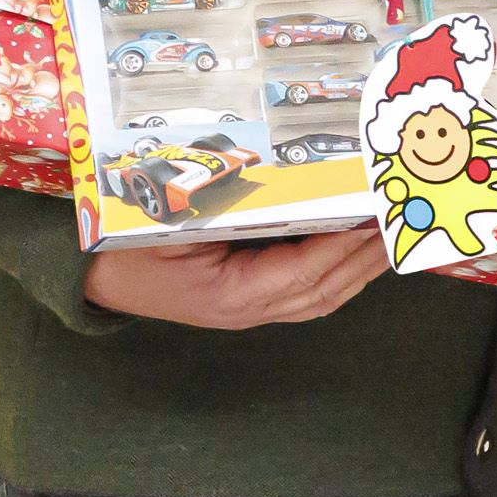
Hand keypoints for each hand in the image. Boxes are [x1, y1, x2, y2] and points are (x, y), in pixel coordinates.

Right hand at [84, 227, 392, 330]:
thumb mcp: (171, 219)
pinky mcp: (248, 304)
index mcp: (231, 295)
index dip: (344, 247)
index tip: (376, 219)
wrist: (91, 276)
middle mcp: (248, 311)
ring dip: (360, 268)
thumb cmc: (125, 243)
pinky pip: (306, 294)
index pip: (304, 272)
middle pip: (324, 289)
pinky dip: (338, 273)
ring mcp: (249, 312)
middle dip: (367, 258)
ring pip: (321, 296)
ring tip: (394, 236)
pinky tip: (358, 251)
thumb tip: (286, 183)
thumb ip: (227, 207)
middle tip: (404, 223)